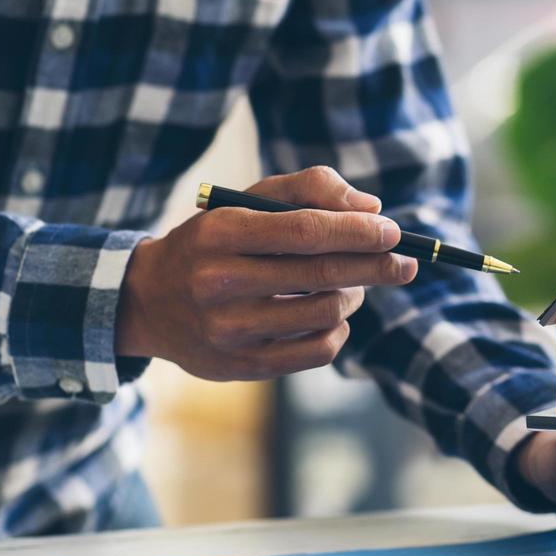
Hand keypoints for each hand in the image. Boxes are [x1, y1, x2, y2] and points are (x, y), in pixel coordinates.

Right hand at [115, 166, 417, 380]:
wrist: (149, 301)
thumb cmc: (216, 241)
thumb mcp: (249, 200)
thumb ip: (310, 189)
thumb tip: (371, 207)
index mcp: (220, 232)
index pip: (305, 231)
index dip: (357, 231)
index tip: (392, 231)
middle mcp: (219, 282)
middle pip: (321, 274)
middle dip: (375, 266)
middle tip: (406, 263)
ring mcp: (228, 330)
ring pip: (325, 313)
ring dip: (354, 295)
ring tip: (354, 284)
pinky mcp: (241, 366)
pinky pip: (317, 352)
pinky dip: (339, 330)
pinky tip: (334, 316)